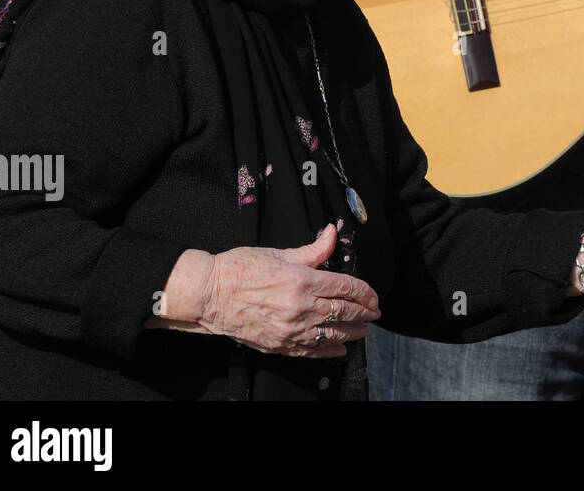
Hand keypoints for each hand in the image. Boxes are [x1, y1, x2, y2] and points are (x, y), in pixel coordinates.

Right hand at [198, 224, 380, 358]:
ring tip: (364, 330)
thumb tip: (333, 233)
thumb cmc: (240, 269)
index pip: (346, 288)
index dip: (365, 292)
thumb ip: (313, 250)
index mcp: (302, 281)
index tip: (374, 295)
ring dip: (353, 332)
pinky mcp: (279, 345)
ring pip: (332, 334)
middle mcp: (300, 308)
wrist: (208, 294)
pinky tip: (340, 349)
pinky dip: (329, 351)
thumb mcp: (279, 253)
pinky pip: (311, 351)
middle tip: (375, 312)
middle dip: (364, 312)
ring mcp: (290, 330)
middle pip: (343, 312)